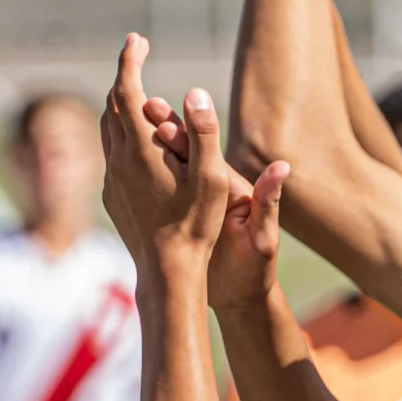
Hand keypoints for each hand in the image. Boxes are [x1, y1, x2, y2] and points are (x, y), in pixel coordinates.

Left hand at [98, 33, 232, 275]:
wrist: (166, 271)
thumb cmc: (195, 226)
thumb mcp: (211, 178)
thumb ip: (204, 132)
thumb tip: (195, 92)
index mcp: (139, 150)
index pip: (125, 90)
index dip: (130, 60)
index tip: (137, 39)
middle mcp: (117, 160)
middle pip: (111, 105)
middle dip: (124, 76)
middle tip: (137, 55)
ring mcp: (111, 179)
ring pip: (106, 129)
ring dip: (118, 104)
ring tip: (133, 90)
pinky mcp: (112, 197)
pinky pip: (111, 154)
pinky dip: (120, 133)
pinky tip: (135, 139)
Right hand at [135, 91, 283, 308]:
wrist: (242, 296)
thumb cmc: (257, 268)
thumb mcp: (262, 237)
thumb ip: (269, 202)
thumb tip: (282, 166)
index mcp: (229, 188)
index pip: (205, 155)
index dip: (185, 135)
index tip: (162, 118)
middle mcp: (211, 188)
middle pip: (185, 151)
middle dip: (163, 128)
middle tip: (140, 105)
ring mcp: (194, 202)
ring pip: (168, 168)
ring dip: (148, 147)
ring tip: (123, 126)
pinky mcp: (181, 217)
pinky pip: (160, 192)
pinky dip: (142, 177)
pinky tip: (119, 165)